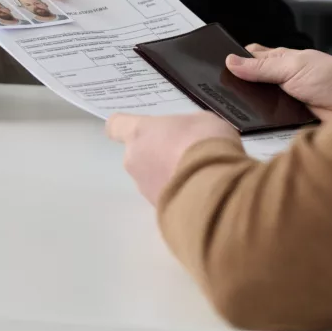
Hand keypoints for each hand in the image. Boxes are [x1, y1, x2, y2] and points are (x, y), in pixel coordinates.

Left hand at [106, 112, 239, 204]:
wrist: (215, 187)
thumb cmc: (204, 143)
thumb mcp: (200, 121)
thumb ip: (183, 127)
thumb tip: (186, 136)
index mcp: (139, 133)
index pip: (115, 126)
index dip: (125, 127)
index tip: (141, 129)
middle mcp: (134, 160)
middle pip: (137, 154)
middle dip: (157, 154)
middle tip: (185, 152)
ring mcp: (144, 188)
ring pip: (151, 178)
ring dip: (168, 176)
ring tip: (198, 175)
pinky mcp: (157, 209)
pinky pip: (166, 196)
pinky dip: (179, 194)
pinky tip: (200, 191)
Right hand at [226, 46, 331, 121]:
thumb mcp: (294, 67)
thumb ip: (262, 66)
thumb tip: (231, 61)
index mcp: (279, 61)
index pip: (248, 58)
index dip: (232, 61)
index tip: (213, 66)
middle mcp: (279, 81)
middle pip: (249, 84)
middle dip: (236, 88)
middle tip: (218, 93)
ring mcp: (283, 102)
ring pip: (255, 106)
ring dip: (248, 109)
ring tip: (232, 111)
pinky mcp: (288, 123)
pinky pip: (267, 124)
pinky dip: (261, 125)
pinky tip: (252, 126)